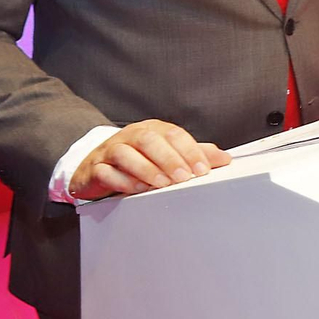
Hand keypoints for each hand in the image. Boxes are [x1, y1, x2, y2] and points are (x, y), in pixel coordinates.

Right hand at [68, 120, 230, 201]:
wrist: (96, 166)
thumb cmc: (138, 158)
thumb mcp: (168, 153)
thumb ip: (194, 154)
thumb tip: (224, 159)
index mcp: (153, 129)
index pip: (174, 134)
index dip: (189, 151)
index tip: (202, 169)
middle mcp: (131, 135)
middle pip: (150, 141)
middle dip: (169, 159)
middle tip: (183, 178)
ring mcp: (110, 150)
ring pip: (125, 154)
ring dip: (146, 169)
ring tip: (161, 184)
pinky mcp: (95, 168)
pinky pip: (105, 172)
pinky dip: (121, 181)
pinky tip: (136, 189)